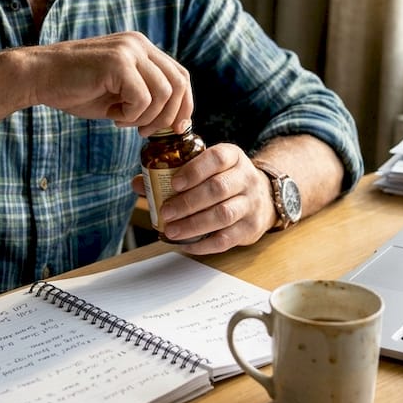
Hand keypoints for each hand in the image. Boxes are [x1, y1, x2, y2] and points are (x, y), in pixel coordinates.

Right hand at [29, 31, 192, 135]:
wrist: (38, 77)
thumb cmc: (75, 89)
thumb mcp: (118, 93)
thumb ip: (145, 98)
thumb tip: (174, 121)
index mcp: (141, 48)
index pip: (180, 76)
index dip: (183, 105)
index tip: (175, 129)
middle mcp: (139, 44)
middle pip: (179, 83)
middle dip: (168, 116)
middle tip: (145, 132)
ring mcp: (129, 50)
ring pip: (163, 93)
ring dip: (147, 118)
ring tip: (123, 121)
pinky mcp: (117, 62)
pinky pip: (142, 98)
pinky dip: (132, 115)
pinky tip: (113, 117)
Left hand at [130, 143, 275, 253]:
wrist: (262, 198)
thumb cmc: (224, 181)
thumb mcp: (206, 169)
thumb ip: (172, 174)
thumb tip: (139, 183)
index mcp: (233, 157)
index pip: (217, 158)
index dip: (195, 171)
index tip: (174, 184)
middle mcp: (246, 178)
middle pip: (218, 189)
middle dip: (187, 202)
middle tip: (166, 212)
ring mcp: (251, 204)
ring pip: (223, 214)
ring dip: (193, 225)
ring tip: (172, 231)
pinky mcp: (250, 228)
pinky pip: (227, 238)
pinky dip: (203, 244)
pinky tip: (186, 244)